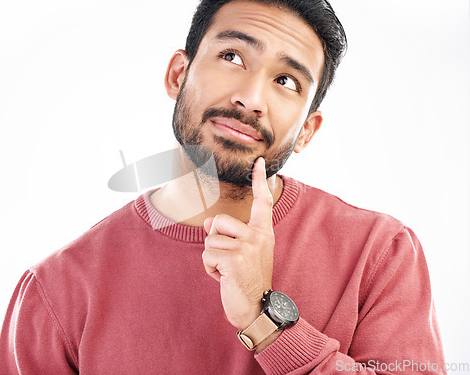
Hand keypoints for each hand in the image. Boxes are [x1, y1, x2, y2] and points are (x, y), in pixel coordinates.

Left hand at [202, 157, 274, 330]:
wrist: (256, 309)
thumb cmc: (246, 279)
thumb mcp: (241, 253)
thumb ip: (227, 235)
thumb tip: (207, 223)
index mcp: (263, 232)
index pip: (262, 201)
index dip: (258, 180)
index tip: (257, 161)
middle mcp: (258, 236)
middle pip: (218, 221)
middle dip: (214, 241)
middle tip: (229, 261)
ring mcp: (248, 247)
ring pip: (209, 239)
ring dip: (211, 258)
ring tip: (227, 271)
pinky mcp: (235, 258)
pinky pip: (206, 254)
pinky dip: (209, 268)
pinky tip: (224, 278)